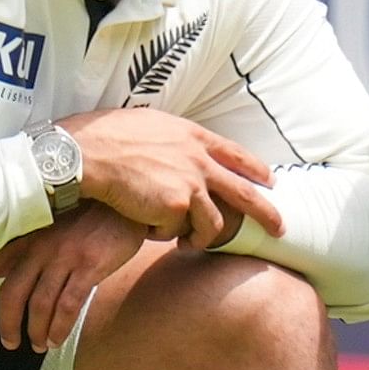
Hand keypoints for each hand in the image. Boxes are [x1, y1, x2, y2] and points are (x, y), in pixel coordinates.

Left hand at [0, 204, 152, 350]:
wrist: (126, 201)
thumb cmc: (88, 215)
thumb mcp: (52, 223)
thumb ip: (29, 246)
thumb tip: (5, 274)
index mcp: (25, 234)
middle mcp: (39, 245)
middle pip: (12, 294)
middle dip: (6, 324)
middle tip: (9, 342)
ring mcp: (65, 255)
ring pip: (39, 304)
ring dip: (35, 330)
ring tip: (38, 344)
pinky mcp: (90, 265)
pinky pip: (68, 305)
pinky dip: (60, 328)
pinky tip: (58, 338)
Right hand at [63, 107, 281, 248]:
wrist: (88, 154)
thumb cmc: (107, 137)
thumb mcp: (151, 126)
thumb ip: (174, 141)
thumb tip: (179, 149)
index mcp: (194, 137)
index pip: (237, 155)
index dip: (256, 170)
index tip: (271, 181)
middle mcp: (200, 161)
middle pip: (245, 193)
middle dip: (267, 214)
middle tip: (280, 229)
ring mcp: (191, 185)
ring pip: (213, 224)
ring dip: (200, 238)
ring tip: (186, 243)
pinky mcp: (177, 208)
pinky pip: (176, 233)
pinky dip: (161, 234)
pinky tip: (144, 224)